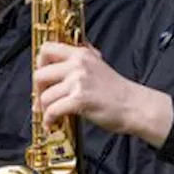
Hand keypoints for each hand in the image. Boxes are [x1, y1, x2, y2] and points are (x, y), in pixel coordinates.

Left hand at [34, 42, 173, 145]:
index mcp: (82, 54)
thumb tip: (71, 49)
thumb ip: (85, 55)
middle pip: (40, 74)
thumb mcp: (100, 64)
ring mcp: (78, 82)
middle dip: (38, 90)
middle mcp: (78, 65)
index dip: (39, 63)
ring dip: (44, 109)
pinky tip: (52, 124)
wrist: (134, 106)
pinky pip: (52, 110)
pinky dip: (49, 120)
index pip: (47, 49)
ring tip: (50, 115)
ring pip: (45, 96)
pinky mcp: (79, 100)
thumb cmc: (118, 90)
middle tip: (42, 100)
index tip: (43, 76)